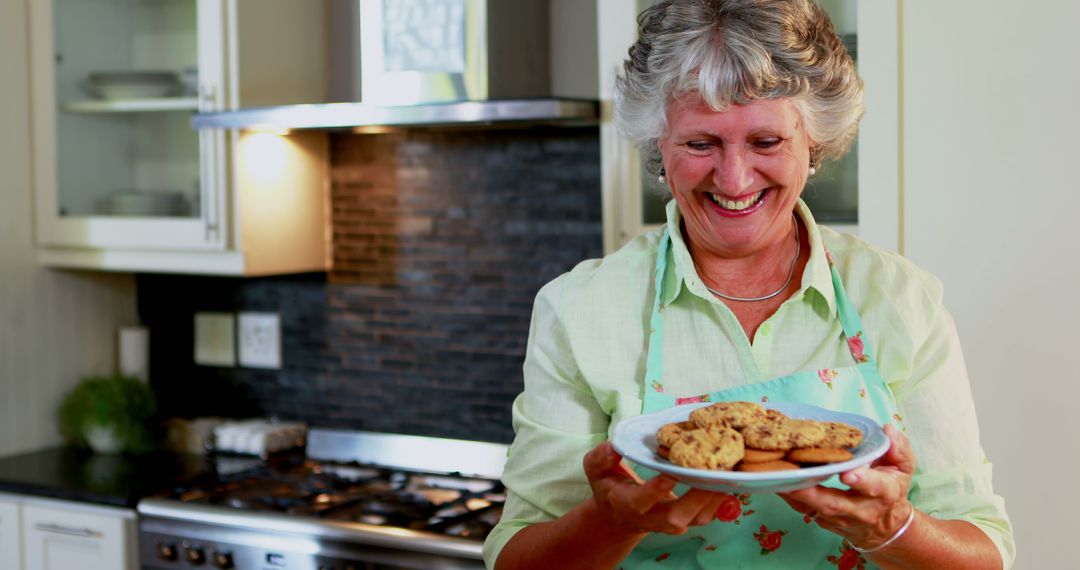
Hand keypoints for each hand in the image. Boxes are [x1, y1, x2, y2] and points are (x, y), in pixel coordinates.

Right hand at [584, 441, 727, 534]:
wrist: (621, 513)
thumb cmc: (609, 485)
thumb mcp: (596, 469)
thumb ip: (601, 458)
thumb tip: (613, 446)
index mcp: (627, 504)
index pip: (641, 502)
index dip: (655, 491)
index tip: (669, 475)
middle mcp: (651, 517)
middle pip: (676, 516)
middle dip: (696, 498)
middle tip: (712, 473)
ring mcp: (672, 521)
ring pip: (697, 518)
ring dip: (714, 497)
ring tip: (728, 472)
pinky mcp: (688, 519)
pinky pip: (708, 514)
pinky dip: (721, 497)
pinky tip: (729, 476)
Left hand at [779, 424, 916, 549]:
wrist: (887, 528)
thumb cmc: (892, 489)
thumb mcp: (903, 468)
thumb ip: (899, 448)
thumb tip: (887, 429)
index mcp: (884, 493)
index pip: (875, 488)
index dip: (862, 481)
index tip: (847, 473)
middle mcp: (861, 509)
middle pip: (834, 504)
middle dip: (812, 492)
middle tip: (793, 476)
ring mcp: (840, 519)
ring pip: (813, 509)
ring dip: (793, 493)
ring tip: (774, 474)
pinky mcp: (824, 522)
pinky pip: (803, 510)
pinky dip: (788, 496)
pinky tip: (773, 479)